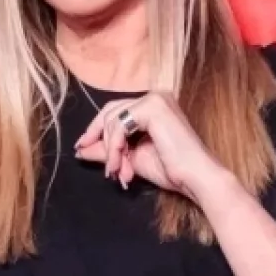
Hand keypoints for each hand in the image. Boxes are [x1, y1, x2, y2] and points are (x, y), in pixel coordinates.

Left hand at [73, 92, 223, 200]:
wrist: (195, 179)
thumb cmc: (172, 170)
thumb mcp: (131, 158)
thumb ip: (108, 151)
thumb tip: (80, 150)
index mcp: (153, 106)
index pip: (115, 111)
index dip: (97, 130)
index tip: (81, 148)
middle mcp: (154, 96)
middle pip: (110, 112)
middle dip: (100, 140)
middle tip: (105, 168)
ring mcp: (155, 99)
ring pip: (113, 120)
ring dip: (110, 151)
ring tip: (118, 173)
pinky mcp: (153, 107)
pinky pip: (120, 126)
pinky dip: (115, 147)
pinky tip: (121, 166)